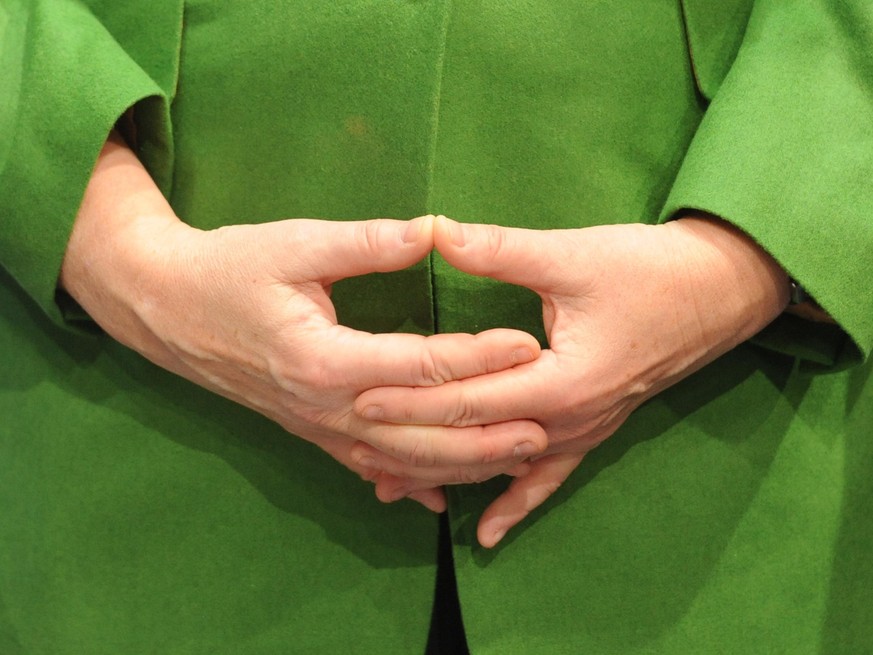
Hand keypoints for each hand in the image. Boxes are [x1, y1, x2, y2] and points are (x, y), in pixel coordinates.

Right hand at [60, 136, 547, 511]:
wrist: (167, 308)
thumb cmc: (230, 268)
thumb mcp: (296, 243)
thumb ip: (368, 242)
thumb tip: (435, 230)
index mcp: (324, 358)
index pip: (420, 366)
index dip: (478, 357)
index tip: (528, 344)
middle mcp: (324, 406)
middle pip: (419, 432)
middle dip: (485, 432)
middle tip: (544, 426)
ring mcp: (316, 427)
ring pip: (400, 462)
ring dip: (460, 465)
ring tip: (514, 460)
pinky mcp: (310, 431)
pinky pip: (367, 467)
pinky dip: (408, 483)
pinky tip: (439, 499)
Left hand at [353, 215, 789, 542]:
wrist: (719, 292)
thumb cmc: (649, 270)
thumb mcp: (571, 256)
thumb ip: (499, 250)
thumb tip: (433, 229)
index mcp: (560, 381)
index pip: (468, 399)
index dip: (411, 399)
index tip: (359, 401)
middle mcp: (570, 421)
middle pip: (476, 442)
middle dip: (414, 445)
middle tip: (354, 448)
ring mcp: (583, 432)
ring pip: (501, 465)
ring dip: (446, 473)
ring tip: (389, 486)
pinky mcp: (593, 429)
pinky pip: (546, 477)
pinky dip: (514, 503)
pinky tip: (487, 536)